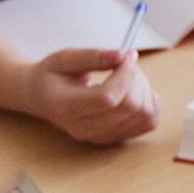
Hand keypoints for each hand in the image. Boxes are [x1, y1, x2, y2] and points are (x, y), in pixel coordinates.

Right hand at [25, 48, 160, 143]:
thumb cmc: (52, 75)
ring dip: (145, 89)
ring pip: (143, 114)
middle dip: (135, 78)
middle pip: (129, 106)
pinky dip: (151, 103)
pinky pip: (148, 122)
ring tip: (127, 76)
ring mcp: (100, 136)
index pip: (108, 98)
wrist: (42, 98)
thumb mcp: (64, 58)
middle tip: (124, 63)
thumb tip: (123, 55)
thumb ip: (93, 56)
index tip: (126, 56)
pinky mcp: (114, 137)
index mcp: (67, 107)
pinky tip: (136, 90)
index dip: (126, 74)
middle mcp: (83, 128)